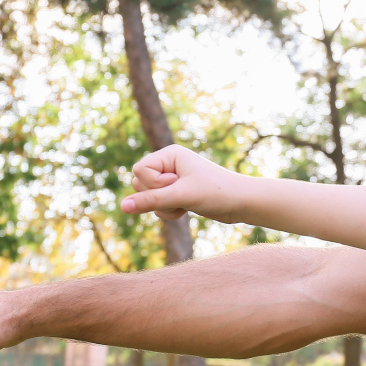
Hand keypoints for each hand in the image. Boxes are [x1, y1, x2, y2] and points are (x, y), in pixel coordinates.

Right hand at [120, 145, 245, 222]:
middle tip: (182, 195)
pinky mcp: (177, 193)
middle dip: (158, 197)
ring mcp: (172, 179)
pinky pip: (157, 205)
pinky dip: (169, 212)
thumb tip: (122, 207)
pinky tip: (186, 210)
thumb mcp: (181, 197)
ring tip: (185, 204)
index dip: (153, 183)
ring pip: (147, 197)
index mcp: (170, 153)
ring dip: (164, 207)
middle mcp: (169, 164)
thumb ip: (150, 201)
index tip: (176, 184)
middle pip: (139, 183)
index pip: (139, 170)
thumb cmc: (216, 193)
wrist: (242, 203)